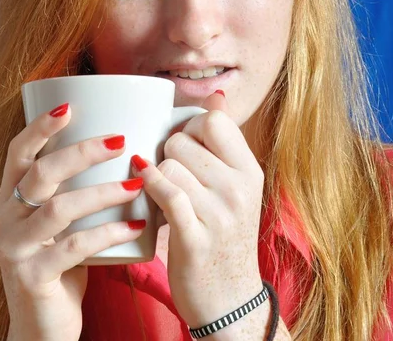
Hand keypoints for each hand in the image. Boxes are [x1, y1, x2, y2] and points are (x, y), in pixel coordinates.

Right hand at [0, 105, 144, 340]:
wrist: (44, 325)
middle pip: (41, 173)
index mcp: (12, 197)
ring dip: (102, 192)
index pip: (18, 153)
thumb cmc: (61, 261)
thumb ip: (76, 190)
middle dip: (82, 152)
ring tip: (136, 185)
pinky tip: (137, 226)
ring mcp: (16, 248)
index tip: (69, 108)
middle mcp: (6, 217)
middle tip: (120, 141)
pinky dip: (108, 233)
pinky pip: (74, 247)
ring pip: (59, 208)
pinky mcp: (32, 277)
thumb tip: (126, 152)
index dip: (39, 128)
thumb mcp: (62, 222)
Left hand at [131, 92, 264, 328]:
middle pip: (182, 141)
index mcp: (250, 170)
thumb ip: (223, 143)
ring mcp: (220, 214)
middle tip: (171, 173)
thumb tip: (216, 94)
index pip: (213, 120)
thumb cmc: (225, 235)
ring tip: (163, 191)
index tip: (184, 145)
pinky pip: (166, 193)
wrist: (230, 299)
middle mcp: (239, 188)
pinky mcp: (196, 238)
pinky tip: (142, 187)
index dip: (189, 127)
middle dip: (167, 152)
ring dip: (156, 175)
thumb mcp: (236, 187)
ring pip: (169, 164)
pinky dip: (149, 186)